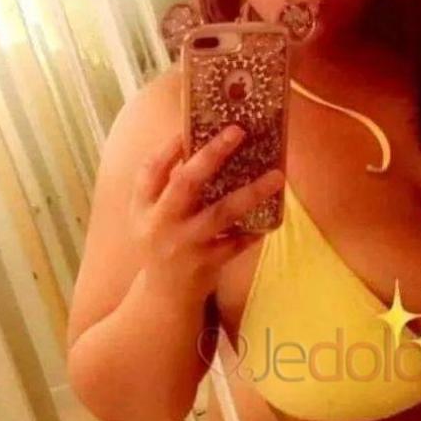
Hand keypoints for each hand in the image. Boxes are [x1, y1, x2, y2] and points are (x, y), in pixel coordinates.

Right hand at [130, 126, 284, 306]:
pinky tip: (272, 220)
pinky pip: (237, 243)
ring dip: (251, 193)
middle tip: (238, 131)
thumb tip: (198, 146)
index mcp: (142, 207)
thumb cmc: (161, 244)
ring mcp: (185, 245)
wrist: (164, 296)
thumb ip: (164, 187)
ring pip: (221, 213)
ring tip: (278, 176)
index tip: (193, 124)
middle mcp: (160, 224)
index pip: (151, 169)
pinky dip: (254, 231)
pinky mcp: (207, 264)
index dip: (171, 146)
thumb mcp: (149, 216)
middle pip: (185, 183)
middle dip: (212, 155)